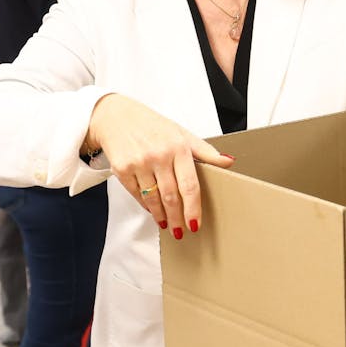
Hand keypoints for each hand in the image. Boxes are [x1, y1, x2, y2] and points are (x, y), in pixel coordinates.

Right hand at [84, 93, 232, 238]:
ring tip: (168, 224)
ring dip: (162, 215)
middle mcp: (159, 156)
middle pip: (171, 196)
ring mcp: (139, 163)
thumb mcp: (182, 134)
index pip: (190, 185)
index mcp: (178, 147)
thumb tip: (229, 161)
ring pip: (154, 199)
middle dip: (177, 218)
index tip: (195, 223)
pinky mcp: (122, 169)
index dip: (193, 208)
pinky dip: (146, 205)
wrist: (117, 116)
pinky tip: (153, 211)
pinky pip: (137, 194)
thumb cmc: (153, 126)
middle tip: (182, 231)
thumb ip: (205, 151)